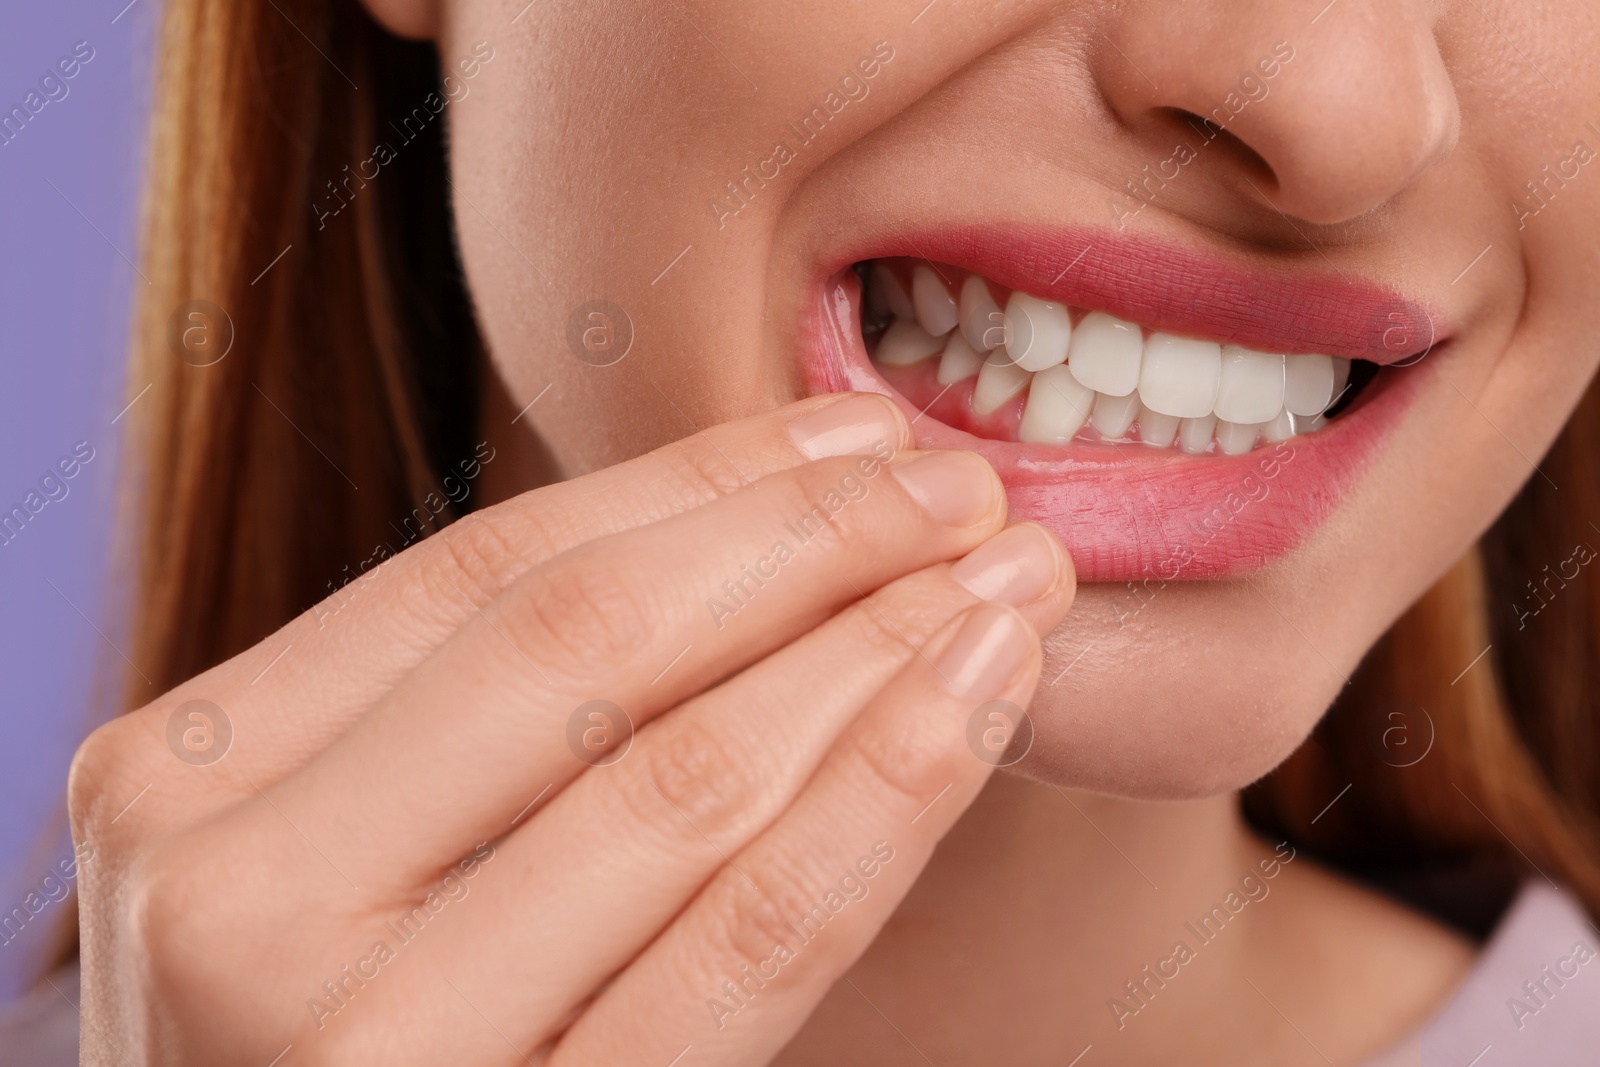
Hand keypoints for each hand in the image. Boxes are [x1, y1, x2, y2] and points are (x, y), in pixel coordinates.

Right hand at [69, 392, 1074, 1065]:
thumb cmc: (345, 1042)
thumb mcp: (338, 855)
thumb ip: (471, 719)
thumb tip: (742, 520)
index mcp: (173, 778)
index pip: (482, 573)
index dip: (697, 484)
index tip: (857, 435)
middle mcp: (225, 899)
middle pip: (584, 648)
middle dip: (808, 543)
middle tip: (962, 485)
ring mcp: (357, 1044)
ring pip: (684, 780)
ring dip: (876, 652)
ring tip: (1008, 582)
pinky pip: (748, 947)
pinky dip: (882, 800)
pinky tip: (977, 706)